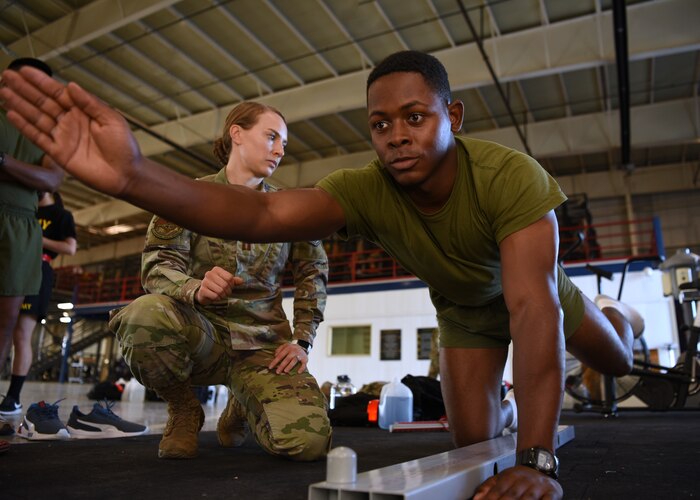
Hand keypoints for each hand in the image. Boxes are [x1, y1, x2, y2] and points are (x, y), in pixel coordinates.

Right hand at [1, 67, 141, 196]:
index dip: (41, 81)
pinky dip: (24, 126)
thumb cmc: (124, 147)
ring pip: (36, 117)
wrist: (126, 174)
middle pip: (42, 102)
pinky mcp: (58, 153)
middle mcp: (70, 122)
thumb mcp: (112, 120)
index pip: (57, 93)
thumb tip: (71, 85)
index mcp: (83, 111)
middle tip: (5, 75)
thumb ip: (91, 103)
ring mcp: (62, 137)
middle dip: (24, 89)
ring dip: (19, 104)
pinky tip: (11, 113)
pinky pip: (38, 137)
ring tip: (2, 91)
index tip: (24, 70)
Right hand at [195, 266, 242, 304]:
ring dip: (223, 295)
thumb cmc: (217, 286)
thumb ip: (234, 280)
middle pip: (225, 284)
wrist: (204, 293)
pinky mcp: (202, 290)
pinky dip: (217, 298)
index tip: (229, 286)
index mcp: (216, 269)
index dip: (231, 284)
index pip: (229, 277)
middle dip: (227, 291)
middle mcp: (209, 274)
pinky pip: (215, 296)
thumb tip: (241, 281)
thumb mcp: (226, 282)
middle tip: (225, 293)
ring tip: (221, 295)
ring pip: (220, 291)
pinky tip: (215, 297)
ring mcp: (204, 281)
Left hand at [268, 342, 307, 374]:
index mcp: (288, 348)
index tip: (270, 367)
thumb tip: (275, 355)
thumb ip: (279, 349)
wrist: (303, 345)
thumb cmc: (291, 348)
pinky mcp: (305, 358)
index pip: (280, 355)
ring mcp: (299, 355)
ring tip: (285, 371)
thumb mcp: (285, 345)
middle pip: (287, 359)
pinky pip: (304, 364)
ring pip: (294, 361)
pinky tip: (299, 372)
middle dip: (281, 366)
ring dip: (290, 366)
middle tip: (277, 372)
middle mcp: (293, 351)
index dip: (275, 361)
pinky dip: (302, 368)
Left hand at [473, 466, 562, 499]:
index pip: (497, 491)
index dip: (490, 499)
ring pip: (528, 498)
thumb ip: (487, 487)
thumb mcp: (501, 477)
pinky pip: (548, 499)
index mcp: (509, 477)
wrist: (540, 463)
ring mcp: (538, 486)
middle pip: (512, 496)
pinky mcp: (551, 492)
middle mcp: (523, 481)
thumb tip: (476, 498)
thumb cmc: (519, 477)